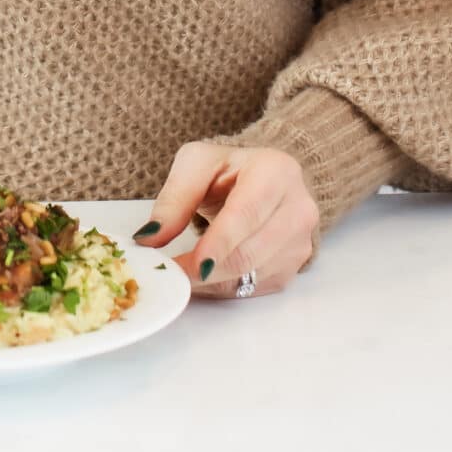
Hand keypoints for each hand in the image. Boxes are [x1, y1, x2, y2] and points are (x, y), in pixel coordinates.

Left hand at [132, 142, 319, 298]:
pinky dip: (225, 286)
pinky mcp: (295, 266)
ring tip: (183, 270)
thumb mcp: (196, 165)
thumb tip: (149, 237)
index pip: (246, 214)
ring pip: (252, 274)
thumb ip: (174, 198)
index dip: (219, 243)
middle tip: (171, 273)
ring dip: (212, 281)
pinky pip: (256, 287)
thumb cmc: (229, 168)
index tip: (191, 266)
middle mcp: (298, 207)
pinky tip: (207, 272)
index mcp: (276, 171)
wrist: (265, 178)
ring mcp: (301, 240)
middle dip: (206, 269)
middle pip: (250, 252)